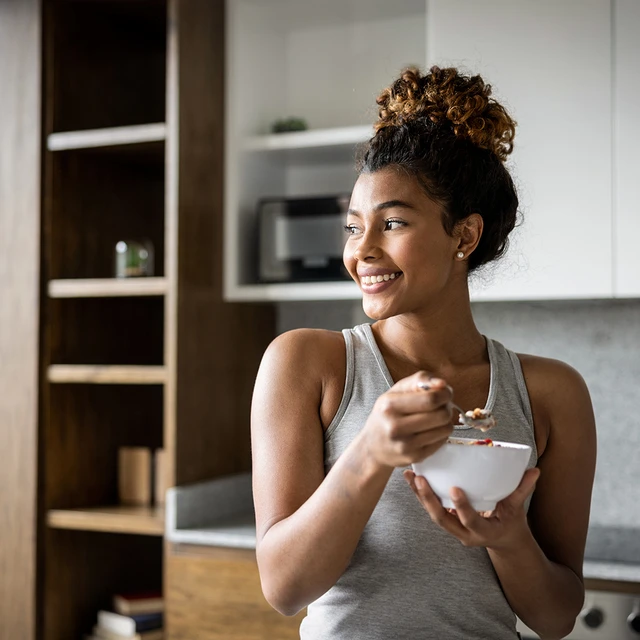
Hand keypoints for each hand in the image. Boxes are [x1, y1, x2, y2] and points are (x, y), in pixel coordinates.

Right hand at [360, 371, 453, 468]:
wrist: (372, 446)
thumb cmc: (387, 414)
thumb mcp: (396, 391)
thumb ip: (419, 381)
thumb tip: (442, 384)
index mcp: (390, 405)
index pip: (430, 399)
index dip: (444, 394)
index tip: (445, 392)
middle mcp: (395, 426)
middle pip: (441, 415)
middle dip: (446, 407)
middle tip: (441, 405)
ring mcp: (405, 444)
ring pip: (445, 429)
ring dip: (445, 421)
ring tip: (435, 418)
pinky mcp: (414, 457)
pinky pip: (442, 441)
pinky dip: (440, 434)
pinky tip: (429, 430)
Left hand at [403, 467, 540, 550]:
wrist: (502, 539)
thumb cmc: (509, 522)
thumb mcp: (516, 510)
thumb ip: (522, 490)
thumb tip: (534, 471)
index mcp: (483, 532)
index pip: (470, 521)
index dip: (462, 507)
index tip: (455, 489)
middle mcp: (464, 533)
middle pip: (442, 520)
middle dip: (429, 500)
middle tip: (420, 480)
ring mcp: (453, 528)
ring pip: (432, 514)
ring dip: (419, 495)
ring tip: (410, 475)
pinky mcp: (446, 520)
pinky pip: (430, 508)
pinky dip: (420, 494)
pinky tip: (411, 477)